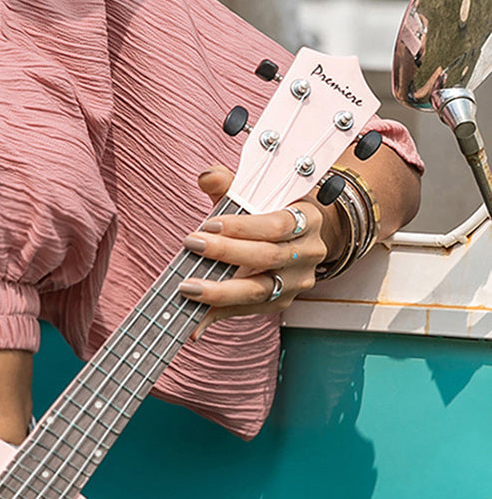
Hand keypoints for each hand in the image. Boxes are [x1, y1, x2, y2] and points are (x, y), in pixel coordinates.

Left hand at [176, 164, 329, 317]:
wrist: (294, 238)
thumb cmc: (267, 211)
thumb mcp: (253, 192)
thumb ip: (229, 183)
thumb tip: (207, 177)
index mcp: (307, 219)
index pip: (278, 224)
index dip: (244, 226)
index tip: (211, 224)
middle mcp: (308, 253)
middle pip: (268, 257)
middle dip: (227, 253)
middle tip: (193, 245)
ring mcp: (297, 282)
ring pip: (260, 291)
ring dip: (221, 291)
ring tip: (188, 287)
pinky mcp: (281, 302)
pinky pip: (249, 310)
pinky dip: (219, 314)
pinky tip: (195, 321)